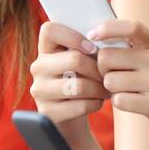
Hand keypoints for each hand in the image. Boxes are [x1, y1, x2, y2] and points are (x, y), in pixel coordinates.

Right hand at [29, 21, 108, 137]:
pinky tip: (97, 102)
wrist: (72, 119)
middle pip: (74, 59)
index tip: (93, 49)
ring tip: (107, 89)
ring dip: (100, 88)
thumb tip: (108, 41)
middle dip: (99, 69)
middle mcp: (38, 68)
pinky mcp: (47, 112)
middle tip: (109, 75)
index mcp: (46, 49)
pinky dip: (95, 104)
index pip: (50, 30)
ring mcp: (40, 91)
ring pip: (79, 85)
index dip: (74, 36)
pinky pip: (80, 105)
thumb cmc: (83, 81)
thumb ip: (89, 48)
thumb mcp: (83, 62)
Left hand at [87, 18, 148, 143]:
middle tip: (113, 76)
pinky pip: (118, 100)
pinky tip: (132, 102)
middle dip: (102, 69)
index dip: (107, 28)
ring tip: (127, 91)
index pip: (130, 27)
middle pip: (107, 57)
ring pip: (109, 81)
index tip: (92, 35)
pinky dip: (119, 103)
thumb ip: (133, 51)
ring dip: (111, 89)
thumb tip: (96, 43)